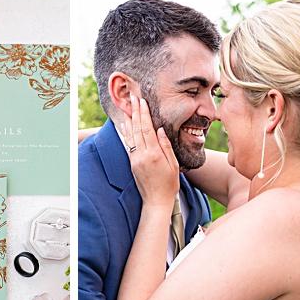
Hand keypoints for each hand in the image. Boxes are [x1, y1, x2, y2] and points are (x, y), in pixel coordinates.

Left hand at [118, 93, 180, 210]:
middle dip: (134, 112)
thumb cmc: (169, 184)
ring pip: (130, 135)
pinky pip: (128, 143)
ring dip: (128, 119)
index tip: (142, 102)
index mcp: (154, 154)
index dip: (143, 114)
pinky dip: (126, 132)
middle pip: (137, 128)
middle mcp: (142, 155)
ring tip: (127, 107)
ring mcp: (135, 159)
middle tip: (132, 98)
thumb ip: (166, 146)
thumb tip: (160, 129)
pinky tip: (125, 124)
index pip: (147, 129)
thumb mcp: (173, 165)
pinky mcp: (131, 162)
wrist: (156, 201)